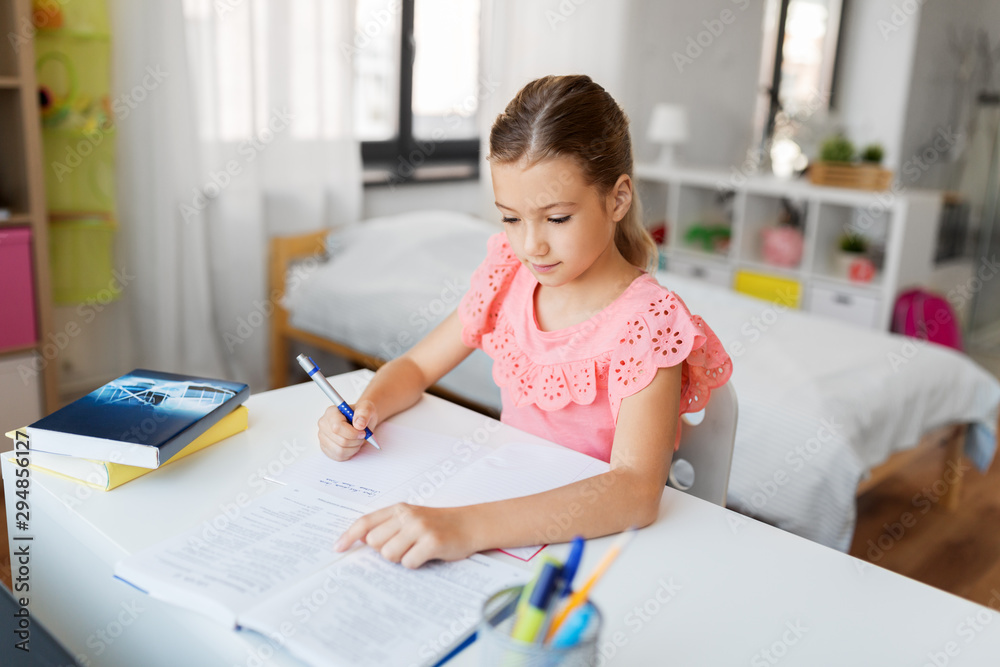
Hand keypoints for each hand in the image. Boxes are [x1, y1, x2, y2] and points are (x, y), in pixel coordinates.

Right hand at [317, 399, 377, 461]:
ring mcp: (323, 437)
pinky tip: (353, 445)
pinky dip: (350, 453)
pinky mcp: (325, 448)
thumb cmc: (362, 414)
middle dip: (356, 441)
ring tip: (358, 440)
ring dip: (354, 448)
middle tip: (362, 435)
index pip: (337, 427)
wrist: (360, 421)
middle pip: (340, 441)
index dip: (352, 433)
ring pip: (340, 451)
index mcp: (331, 412)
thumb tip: (359, 424)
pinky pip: (339, 456)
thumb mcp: (367, 408)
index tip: (363, 432)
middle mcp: (323, 424)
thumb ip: (364, 412)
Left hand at [333, 503, 480, 568]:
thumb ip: (388, 525)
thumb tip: (360, 540)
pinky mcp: (432, 542)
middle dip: (384, 550)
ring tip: (415, 550)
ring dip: (400, 558)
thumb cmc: (438, 524)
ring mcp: (419, 528)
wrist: (470, 524)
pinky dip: (415, 564)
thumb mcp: (411, 518)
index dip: (348, 536)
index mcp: (399, 509)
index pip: (366, 522)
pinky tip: (426, 555)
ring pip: (389, 554)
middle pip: (374, 543)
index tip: (337, 549)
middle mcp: (407, 516)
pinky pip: (408, 563)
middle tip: (403, 547)